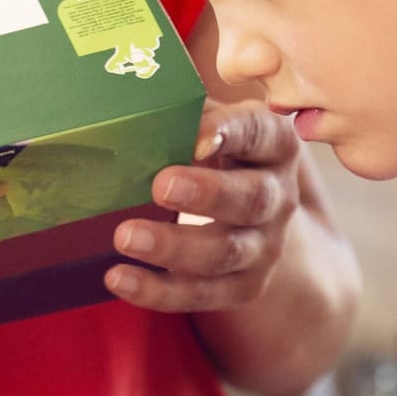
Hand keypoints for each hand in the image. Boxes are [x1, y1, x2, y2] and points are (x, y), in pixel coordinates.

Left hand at [106, 100, 300, 312]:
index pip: (260, 133)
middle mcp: (278, 196)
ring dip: (174, 248)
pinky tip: (117, 278)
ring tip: (126, 237)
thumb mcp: (209, 121)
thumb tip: (127, 101)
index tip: (197, 138)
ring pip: (226, 253)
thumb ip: (181, 110)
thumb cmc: (215, 151)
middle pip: (252, 199)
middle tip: (160, 187)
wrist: (259, 215)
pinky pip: (203, 294)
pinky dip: (158, 290)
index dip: (232, 133)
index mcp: (273, 144)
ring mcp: (264, 246)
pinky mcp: (243, 285)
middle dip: (207, 195)